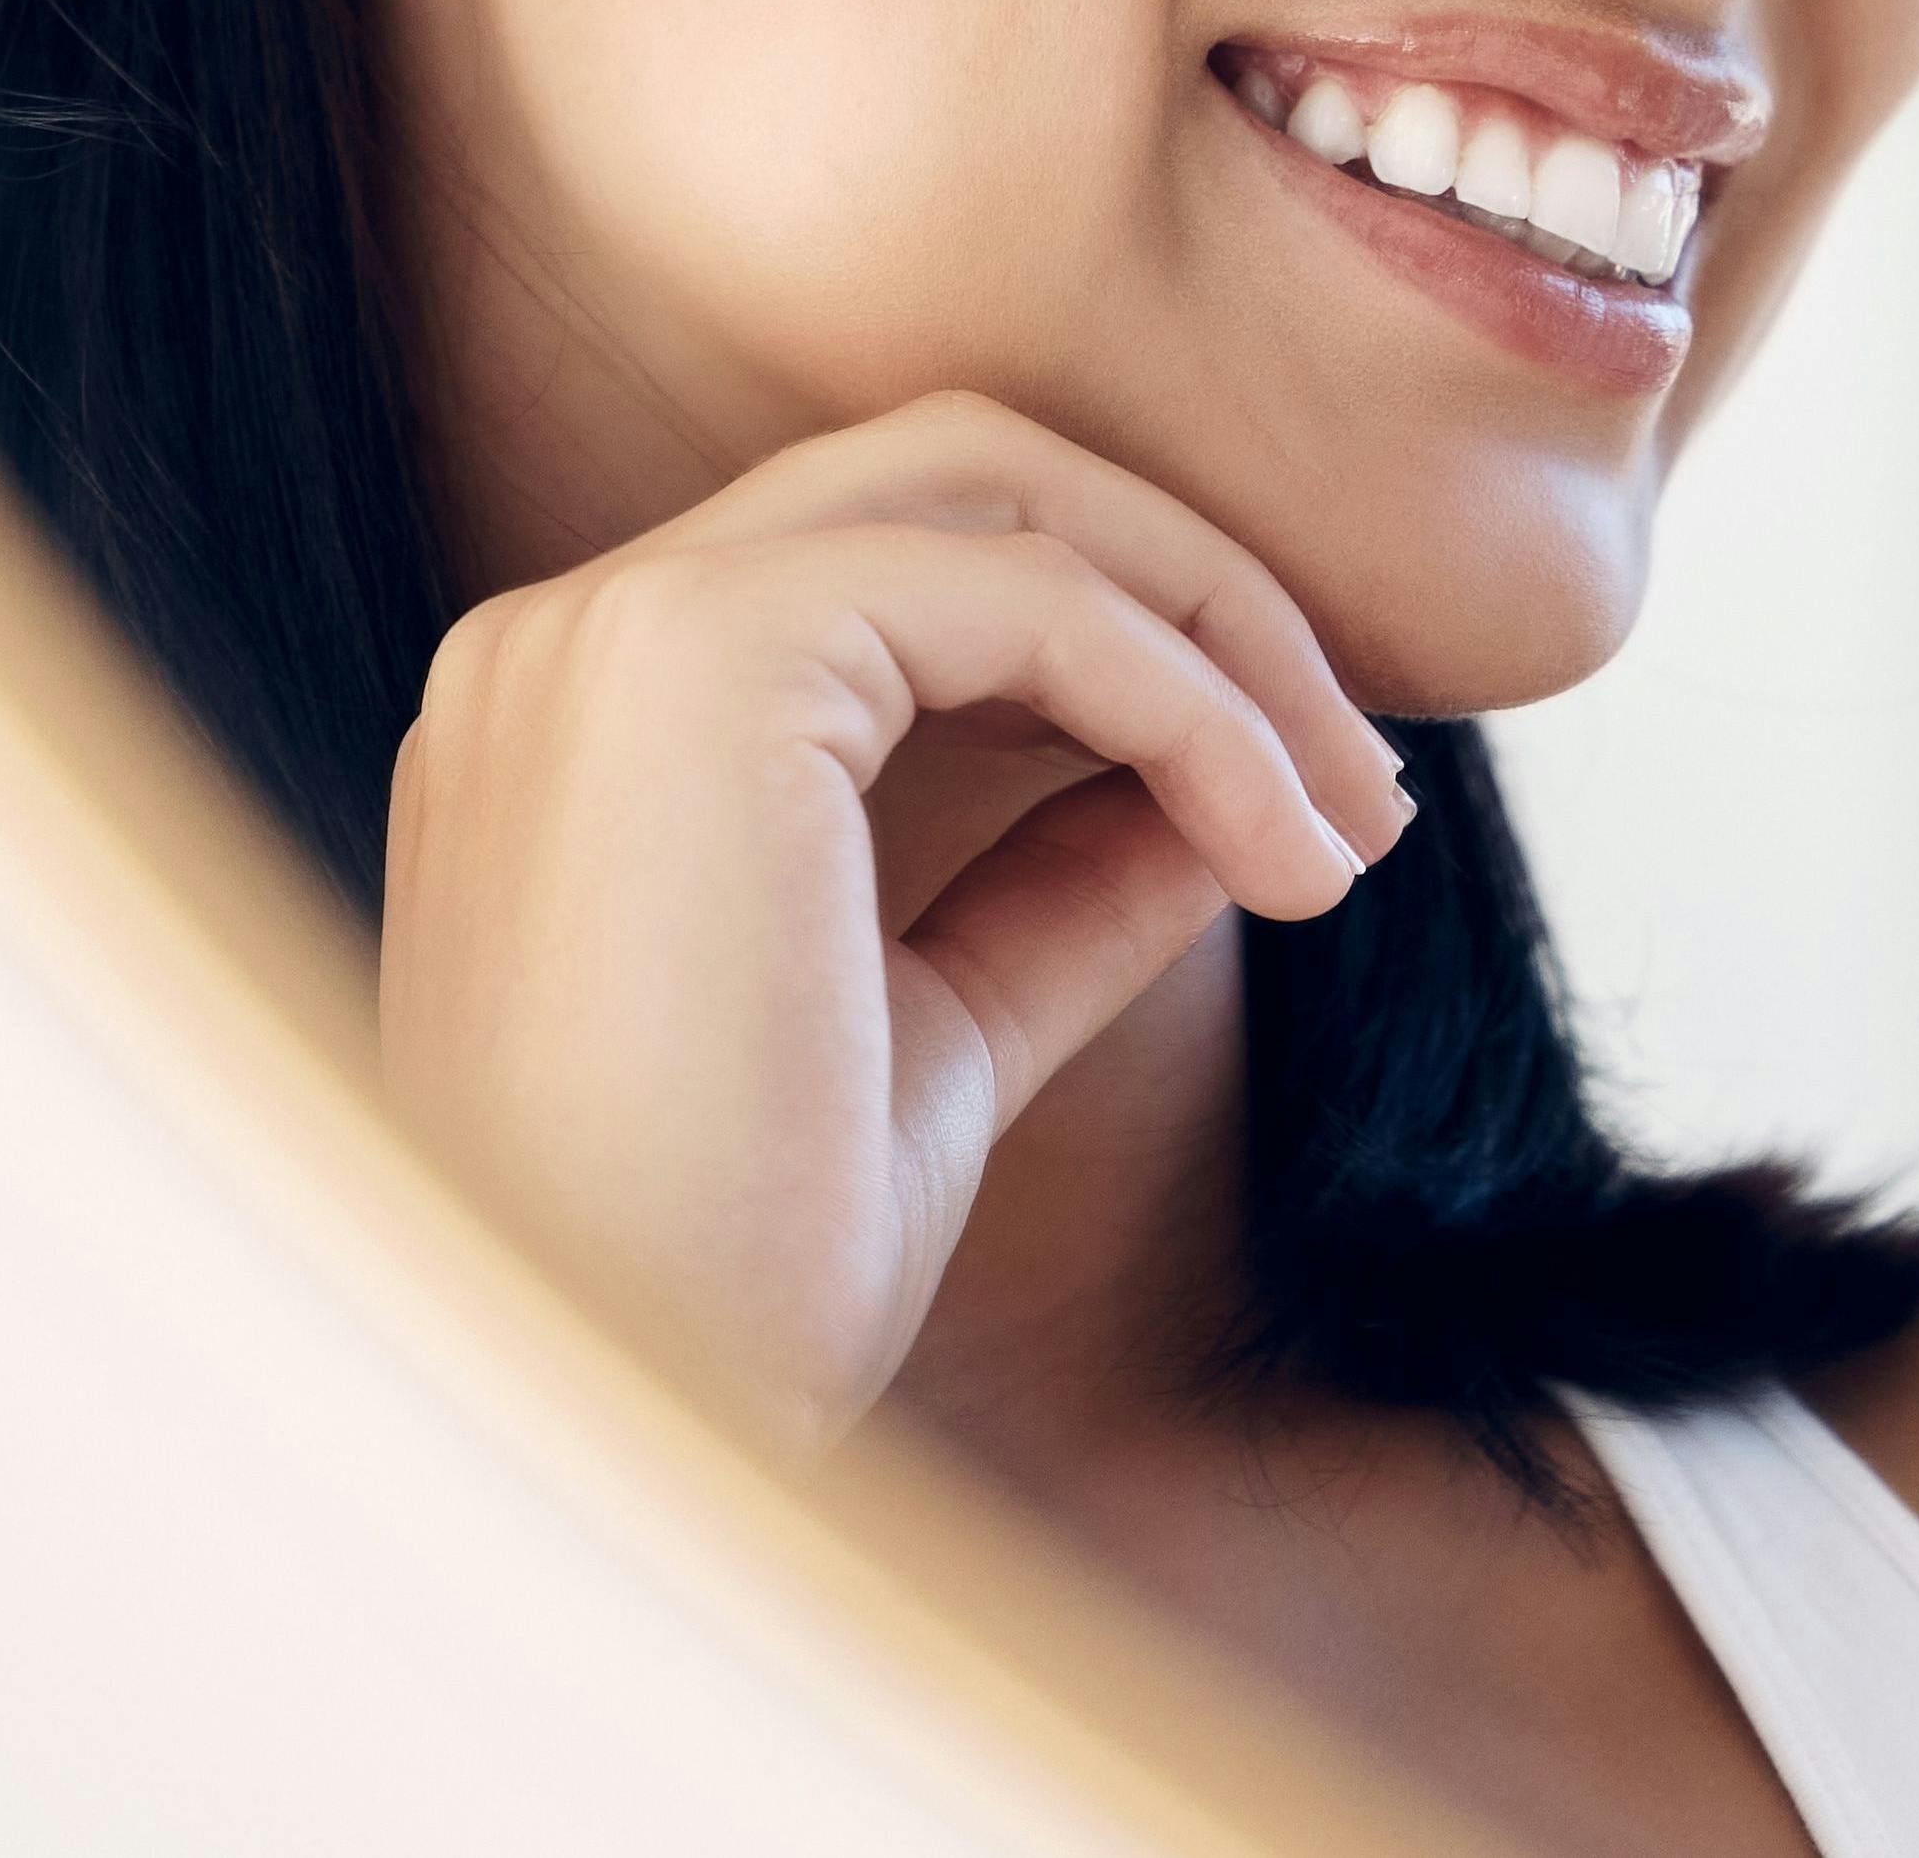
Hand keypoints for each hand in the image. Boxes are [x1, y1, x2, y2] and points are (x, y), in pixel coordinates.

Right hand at [373, 390, 1416, 1452]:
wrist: (624, 1444)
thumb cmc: (737, 1291)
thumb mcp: (936, 1038)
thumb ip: (1057, 884)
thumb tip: (1231, 789)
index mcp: (578, 728)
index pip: (892, 567)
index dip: (1122, 646)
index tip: (1296, 804)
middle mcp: (560, 642)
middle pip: (949, 475)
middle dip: (1187, 591)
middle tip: (1357, 778)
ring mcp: (609, 631)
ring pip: (1002, 501)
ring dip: (1221, 636)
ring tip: (1350, 822)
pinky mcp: (697, 657)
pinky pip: (1036, 605)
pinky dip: (1199, 709)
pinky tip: (1285, 857)